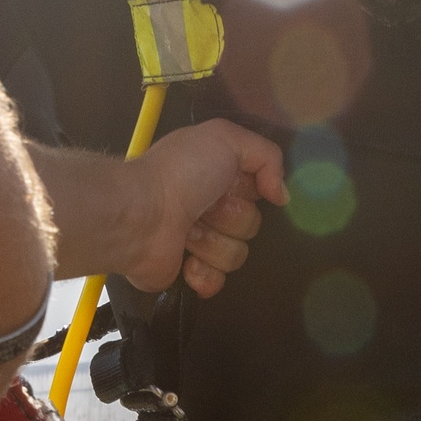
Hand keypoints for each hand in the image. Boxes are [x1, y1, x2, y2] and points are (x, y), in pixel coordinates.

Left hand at [124, 119, 286, 297]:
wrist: (138, 214)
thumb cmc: (181, 172)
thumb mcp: (226, 139)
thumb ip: (267, 156)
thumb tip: (281, 195)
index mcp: (220, 175)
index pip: (260, 190)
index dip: (252, 189)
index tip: (233, 183)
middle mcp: (212, 207)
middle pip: (252, 224)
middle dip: (231, 216)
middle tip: (204, 207)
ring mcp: (201, 242)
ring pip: (237, 254)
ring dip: (212, 242)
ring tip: (188, 232)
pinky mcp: (189, 272)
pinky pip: (219, 281)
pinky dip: (204, 272)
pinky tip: (187, 259)